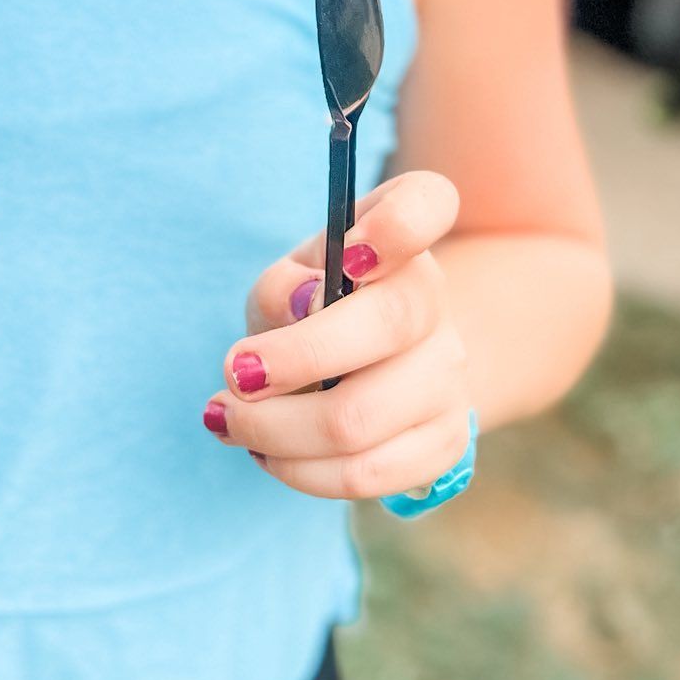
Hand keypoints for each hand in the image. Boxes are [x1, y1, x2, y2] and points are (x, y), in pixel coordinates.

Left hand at [204, 171, 470, 499]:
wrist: (371, 366)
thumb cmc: (315, 309)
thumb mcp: (287, 280)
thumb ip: (284, 283)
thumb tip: (302, 302)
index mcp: (404, 239)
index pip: (427, 204)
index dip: (397, 225)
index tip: (348, 252)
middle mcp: (438, 302)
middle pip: (387, 325)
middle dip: (293, 358)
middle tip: (232, 373)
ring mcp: (449, 377)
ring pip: (362, 420)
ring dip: (276, 430)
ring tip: (230, 420)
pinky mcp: (443, 444)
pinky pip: (367, 475)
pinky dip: (300, 471)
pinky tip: (267, 452)